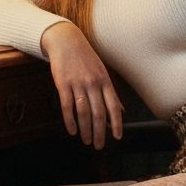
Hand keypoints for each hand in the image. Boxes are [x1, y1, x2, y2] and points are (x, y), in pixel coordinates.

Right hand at [41, 21, 123, 149]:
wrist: (66, 40)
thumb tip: (122, 111)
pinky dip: (70, 120)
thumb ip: (111, 93)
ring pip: (83, 112)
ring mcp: (78, 84)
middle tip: (98, 145)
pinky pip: (67, 106)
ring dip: (86, 129)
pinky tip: (72, 130)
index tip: (117, 137)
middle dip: (100, 132)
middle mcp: (93, 84)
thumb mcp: (103, 73)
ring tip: (86, 141)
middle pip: (99, 113)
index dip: (116, 123)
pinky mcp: (63, 83)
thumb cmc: (86, 58)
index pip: (114, 106)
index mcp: (105, 82)